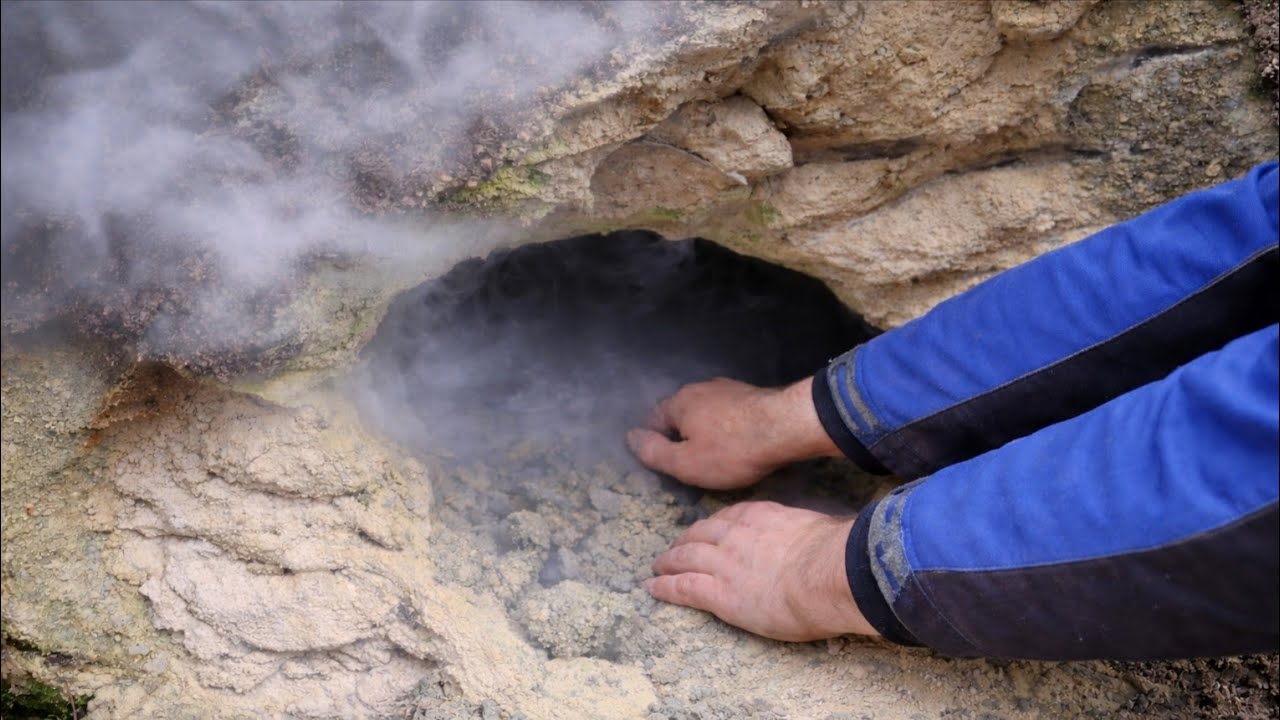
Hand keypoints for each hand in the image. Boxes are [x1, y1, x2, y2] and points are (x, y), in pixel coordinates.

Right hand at [626, 377, 839, 489]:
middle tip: (690, 463)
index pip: (653, 420)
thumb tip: (631, 438)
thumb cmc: (733, 449)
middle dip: (680, 436)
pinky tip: (738, 443)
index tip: (665, 464)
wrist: (787, 426)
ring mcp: (726, 388)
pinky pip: (728, 413)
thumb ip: (654, 452)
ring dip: (705, 431)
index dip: (654, 443)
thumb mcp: (686, 462)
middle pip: (679, 414)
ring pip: (705, 412)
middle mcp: (699, 388)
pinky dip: (726, 428)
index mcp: (678, 402)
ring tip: (716, 455)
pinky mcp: (749, 394)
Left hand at [646, 501, 876, 641]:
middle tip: (674, 548)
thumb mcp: (816, 529)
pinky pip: (682, 586)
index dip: (710, 526)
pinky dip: (664, 586)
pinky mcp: (719, 594)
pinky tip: (652, 587)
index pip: (726, 517)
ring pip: (685, 558)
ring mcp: (723, 563)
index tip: (706, 531)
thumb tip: (817, 538)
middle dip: (683, 541)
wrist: (827, 573)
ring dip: (668, 562)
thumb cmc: (834, 554)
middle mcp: (735, 535)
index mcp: (759, 516)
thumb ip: (803, 533)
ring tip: (658, 567)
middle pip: (699, 534)